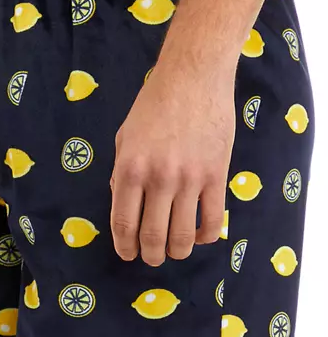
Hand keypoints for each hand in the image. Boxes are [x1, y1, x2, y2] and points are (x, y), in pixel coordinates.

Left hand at [110, 59, 235, 264]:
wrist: (193, 78)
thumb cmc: (153, 105)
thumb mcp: (124, 137)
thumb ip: (119, 171)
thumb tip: (121, 203)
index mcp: (129, 169)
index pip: (123, 223)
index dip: (124, 246)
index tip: (128, 254)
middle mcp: (158, 179)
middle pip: (152, 236)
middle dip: (150, 255)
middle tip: (152, 258)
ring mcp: (189, 179)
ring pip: (182, 235)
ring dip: (177, 251)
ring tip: (175, 251)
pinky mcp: (216, 176)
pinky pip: (213, 220)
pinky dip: (206, 236)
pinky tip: (200, 236)